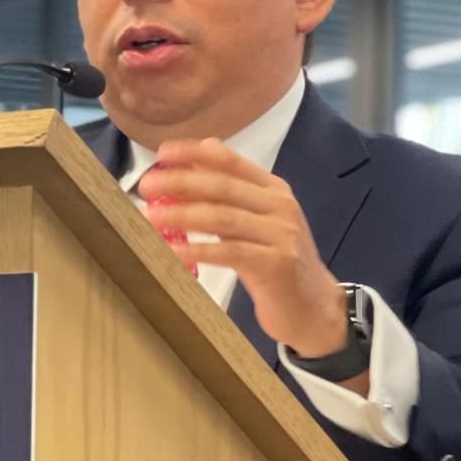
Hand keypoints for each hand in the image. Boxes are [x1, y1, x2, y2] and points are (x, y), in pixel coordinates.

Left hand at [140, 138, 358, 375]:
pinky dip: (198, 251)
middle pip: (222, 187)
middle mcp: (279, 206)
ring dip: (182, 216)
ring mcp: (280, 234)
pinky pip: (229, 252)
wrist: (314, 308)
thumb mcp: (255, 222)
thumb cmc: (275, 262)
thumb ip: (229, 193)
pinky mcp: (276, 264)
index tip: (162, 152)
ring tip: (150, 218)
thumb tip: (196, 159)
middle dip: (180, 184)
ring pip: (223, 218)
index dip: (194, 153)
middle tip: (146, 187)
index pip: (230, 161)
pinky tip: (172, 252)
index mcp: (273, 189)